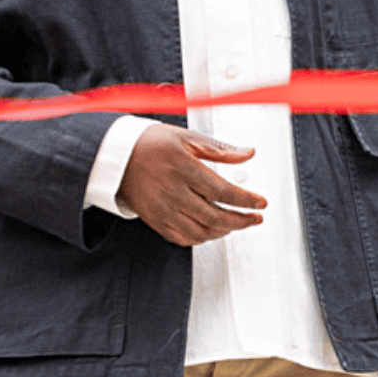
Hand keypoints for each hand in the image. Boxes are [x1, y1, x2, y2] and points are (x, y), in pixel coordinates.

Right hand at [116, 124, 266, 246]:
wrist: (116, 157)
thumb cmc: (151, 144)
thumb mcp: (187, 138)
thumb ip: (220, 149)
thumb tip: (248, 153)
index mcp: (183, 169)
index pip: (223, 191)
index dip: (246, 200)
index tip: (260, 203)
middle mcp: (173, 193)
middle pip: (216, 216)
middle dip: (242, 220)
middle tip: (255, 218)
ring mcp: (163, 210)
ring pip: (201, 232)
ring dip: (224, 231)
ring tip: (236, 223)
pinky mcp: (155, 221)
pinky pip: (182, 238)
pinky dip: (202, 238)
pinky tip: (212, 230)